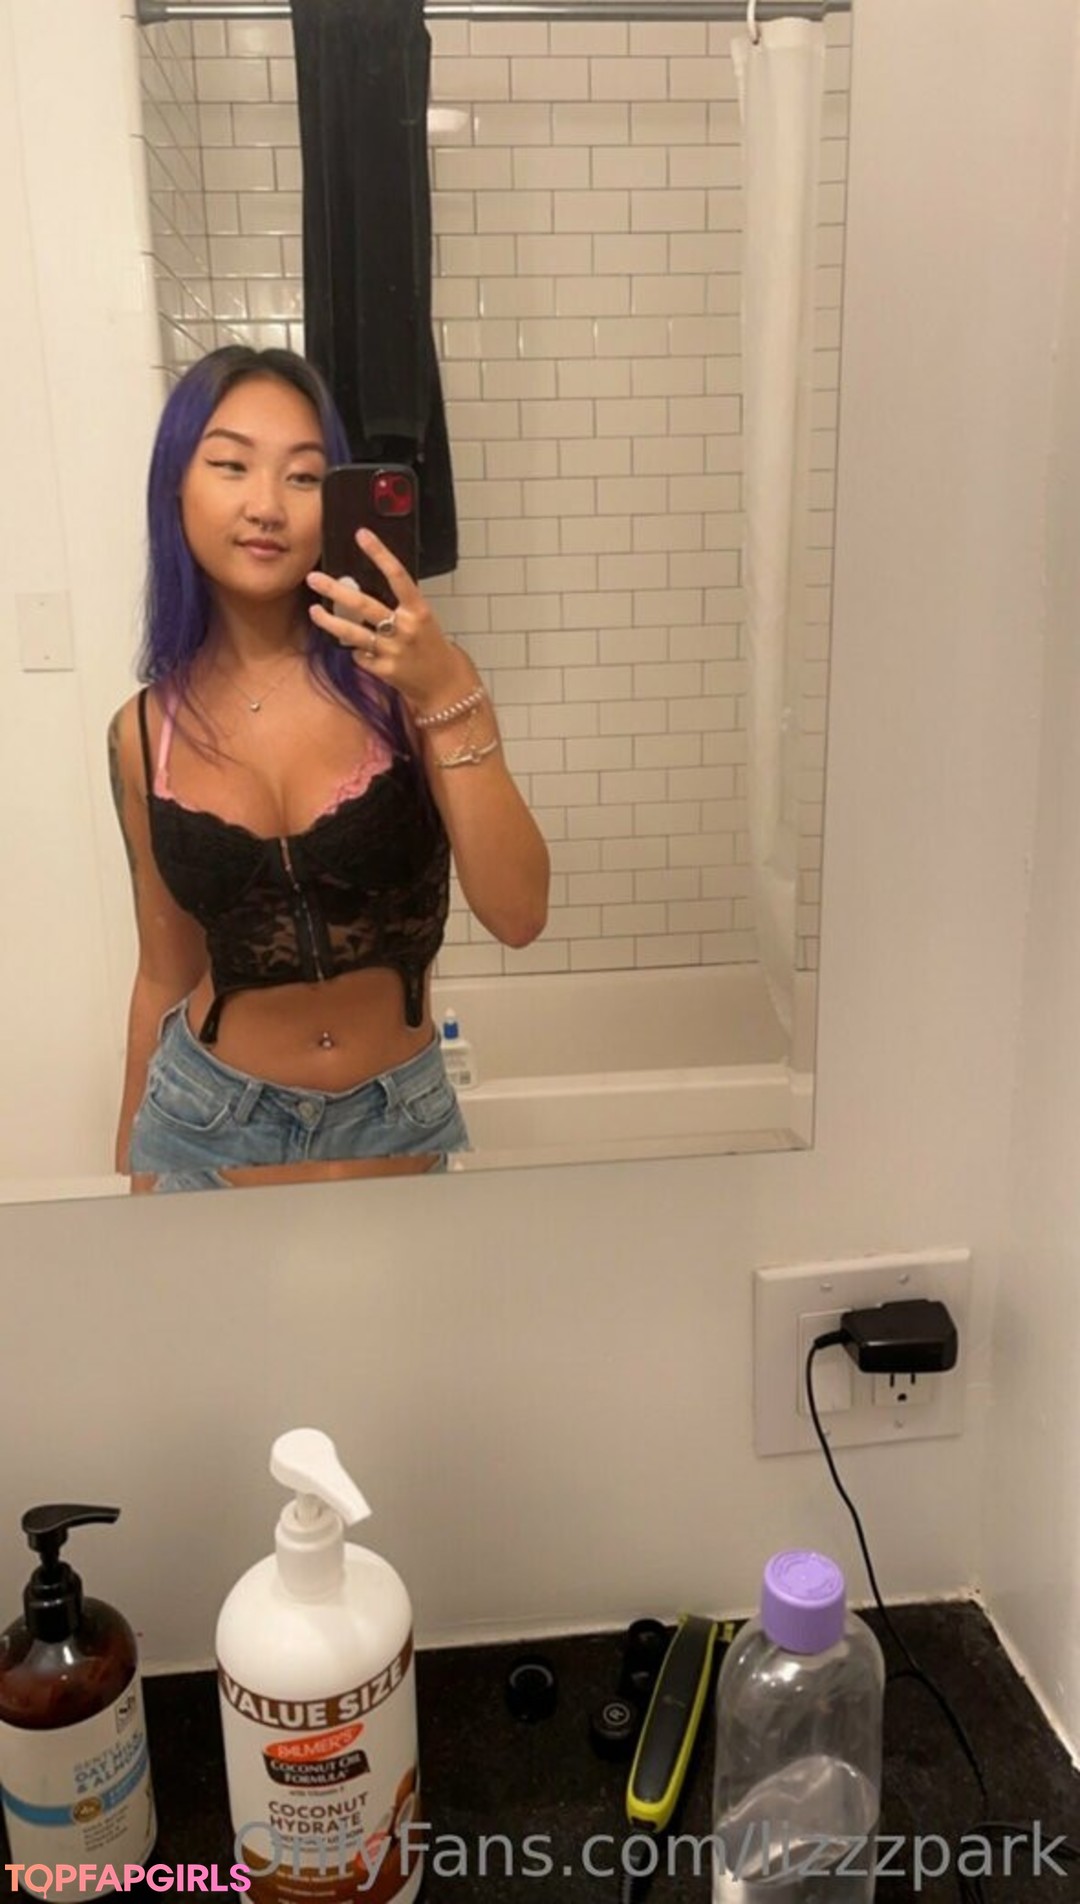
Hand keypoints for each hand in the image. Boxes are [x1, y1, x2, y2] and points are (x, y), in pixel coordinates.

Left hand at [307, 529, 470, 716]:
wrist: (444, 684)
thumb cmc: (430, 646)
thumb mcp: (422, 620)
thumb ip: (399, 606)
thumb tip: (362, 590)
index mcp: (419, 610)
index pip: (398, 575)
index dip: (380, 553)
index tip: (362, 535)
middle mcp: (406, 628)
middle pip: (363, 605)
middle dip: (335, 590)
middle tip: (314, 577)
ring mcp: (393, 650)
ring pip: (352, 633)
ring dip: (329, 622)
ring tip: (315, 612)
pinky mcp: (383, 670)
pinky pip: (360, 655)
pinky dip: (358, 651)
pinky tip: (363, 650)